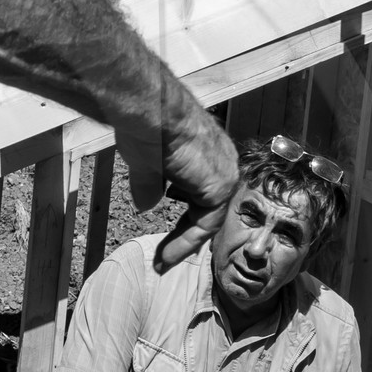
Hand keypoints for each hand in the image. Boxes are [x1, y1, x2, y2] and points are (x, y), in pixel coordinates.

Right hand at [151, 112, 238, 271]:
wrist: (151, 111)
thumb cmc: (146, 124)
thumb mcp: (146, 161)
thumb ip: (150, 184)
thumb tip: (146, 205)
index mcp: (207, 152)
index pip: (199, 191)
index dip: (181, 214)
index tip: (163, 230)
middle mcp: (221, 162)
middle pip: (205, 208)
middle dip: (183, 233)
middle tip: (164, 256)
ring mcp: (224, 174)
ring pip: (207, 218)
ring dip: (183, 242)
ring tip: (163, 261)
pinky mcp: (220, 187)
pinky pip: (205, 225)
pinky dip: (185, 242)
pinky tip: (165, 255)